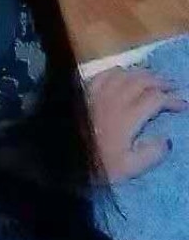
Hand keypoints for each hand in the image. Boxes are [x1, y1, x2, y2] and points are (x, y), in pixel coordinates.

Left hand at [84, 65, 187, 182]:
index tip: (183, 105)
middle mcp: (114, 99)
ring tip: (152, 78)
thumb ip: (151, 154)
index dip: (172, 99)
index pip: (155, 99)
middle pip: (141, 80)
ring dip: (142, 73)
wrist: (61, 155)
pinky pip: (104, 74)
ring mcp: (98, 93)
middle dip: (161, 81)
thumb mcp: (128, 168)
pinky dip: (119, 71)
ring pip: (124, 74)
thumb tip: (166, 140)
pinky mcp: (85, 91)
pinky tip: (123, 74)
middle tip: (172, 86)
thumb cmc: (96, 164)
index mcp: (127, 117)